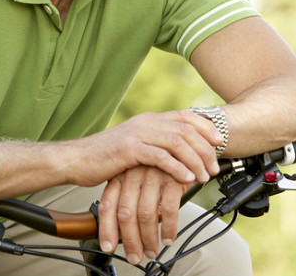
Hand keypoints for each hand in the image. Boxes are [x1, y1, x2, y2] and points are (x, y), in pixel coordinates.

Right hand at [63, 110, 222, 188]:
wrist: (76, 159)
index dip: (206, 127)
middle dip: (205, 148)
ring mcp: (137, 134)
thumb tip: (177, 154)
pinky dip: (177, 168)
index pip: (185, 116)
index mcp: (148, 120)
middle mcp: (145, 122)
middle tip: (214, 167)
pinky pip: (160, 157)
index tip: (220, 142)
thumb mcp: (134, 146)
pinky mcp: (129, 149)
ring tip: (202, 176)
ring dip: (195, 160)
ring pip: (177, 142)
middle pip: (186, 129)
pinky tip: (185, 178)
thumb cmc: (105, 157)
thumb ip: (154, 145)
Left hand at [97, 167, 192, 264]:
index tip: (108, 246)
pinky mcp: (172, 177)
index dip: (106, 228)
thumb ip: (127, 196)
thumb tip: (119, 227)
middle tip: (135, 256)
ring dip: (149, 238)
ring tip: (152, 251)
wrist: (184, 141)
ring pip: (146, 214)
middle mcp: (134, 174)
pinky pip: (168, 209)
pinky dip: (169, 228)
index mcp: (121, 174)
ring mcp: (152, 175)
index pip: (108, 205)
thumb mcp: (137, 175)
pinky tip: (169, 238)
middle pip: (126, 213)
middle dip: (129, 240)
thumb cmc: (159, 163)